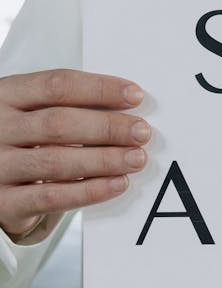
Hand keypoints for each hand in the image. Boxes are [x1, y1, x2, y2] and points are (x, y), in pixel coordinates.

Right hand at [0, 69, 150, 243]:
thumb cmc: (15, 136)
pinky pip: (51, 197)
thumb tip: (124, 105)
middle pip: (59, 123)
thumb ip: (66, 104)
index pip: (57, 85)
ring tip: (135, 158)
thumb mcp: (28, 109)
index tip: (134, 96)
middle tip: (140, 132)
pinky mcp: (3, 202)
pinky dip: (89, 191)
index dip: (100, 89)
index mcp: (7, 95)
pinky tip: (115, 183)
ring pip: (57, 161)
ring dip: (104, 160)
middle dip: (107, 127)